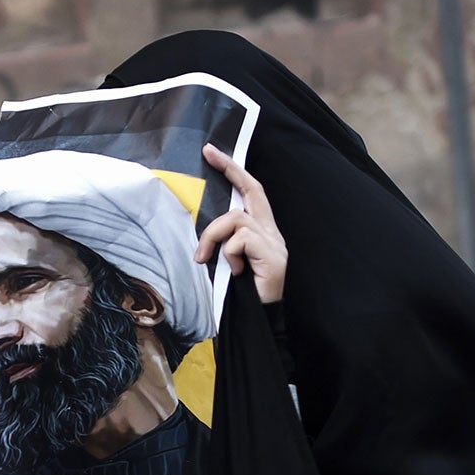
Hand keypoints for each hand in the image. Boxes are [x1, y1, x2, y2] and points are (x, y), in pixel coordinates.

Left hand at [196, 145, 288, 304]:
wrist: (258, 322)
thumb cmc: (239, 295)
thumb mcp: (225, 260)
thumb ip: (222, 241)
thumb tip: (200, 229)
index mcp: (262, 231)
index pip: (250, 192)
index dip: (234, 170)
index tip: (212, 152)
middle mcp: (272, 232)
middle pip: (252, 189)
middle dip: (230, 167)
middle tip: (208, 152)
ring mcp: (275, 244)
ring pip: (236, 218)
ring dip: (213, 236)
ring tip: (204, 258)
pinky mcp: (273, 256)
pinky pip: (240, 240)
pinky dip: (228, 254)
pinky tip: (234, 272)